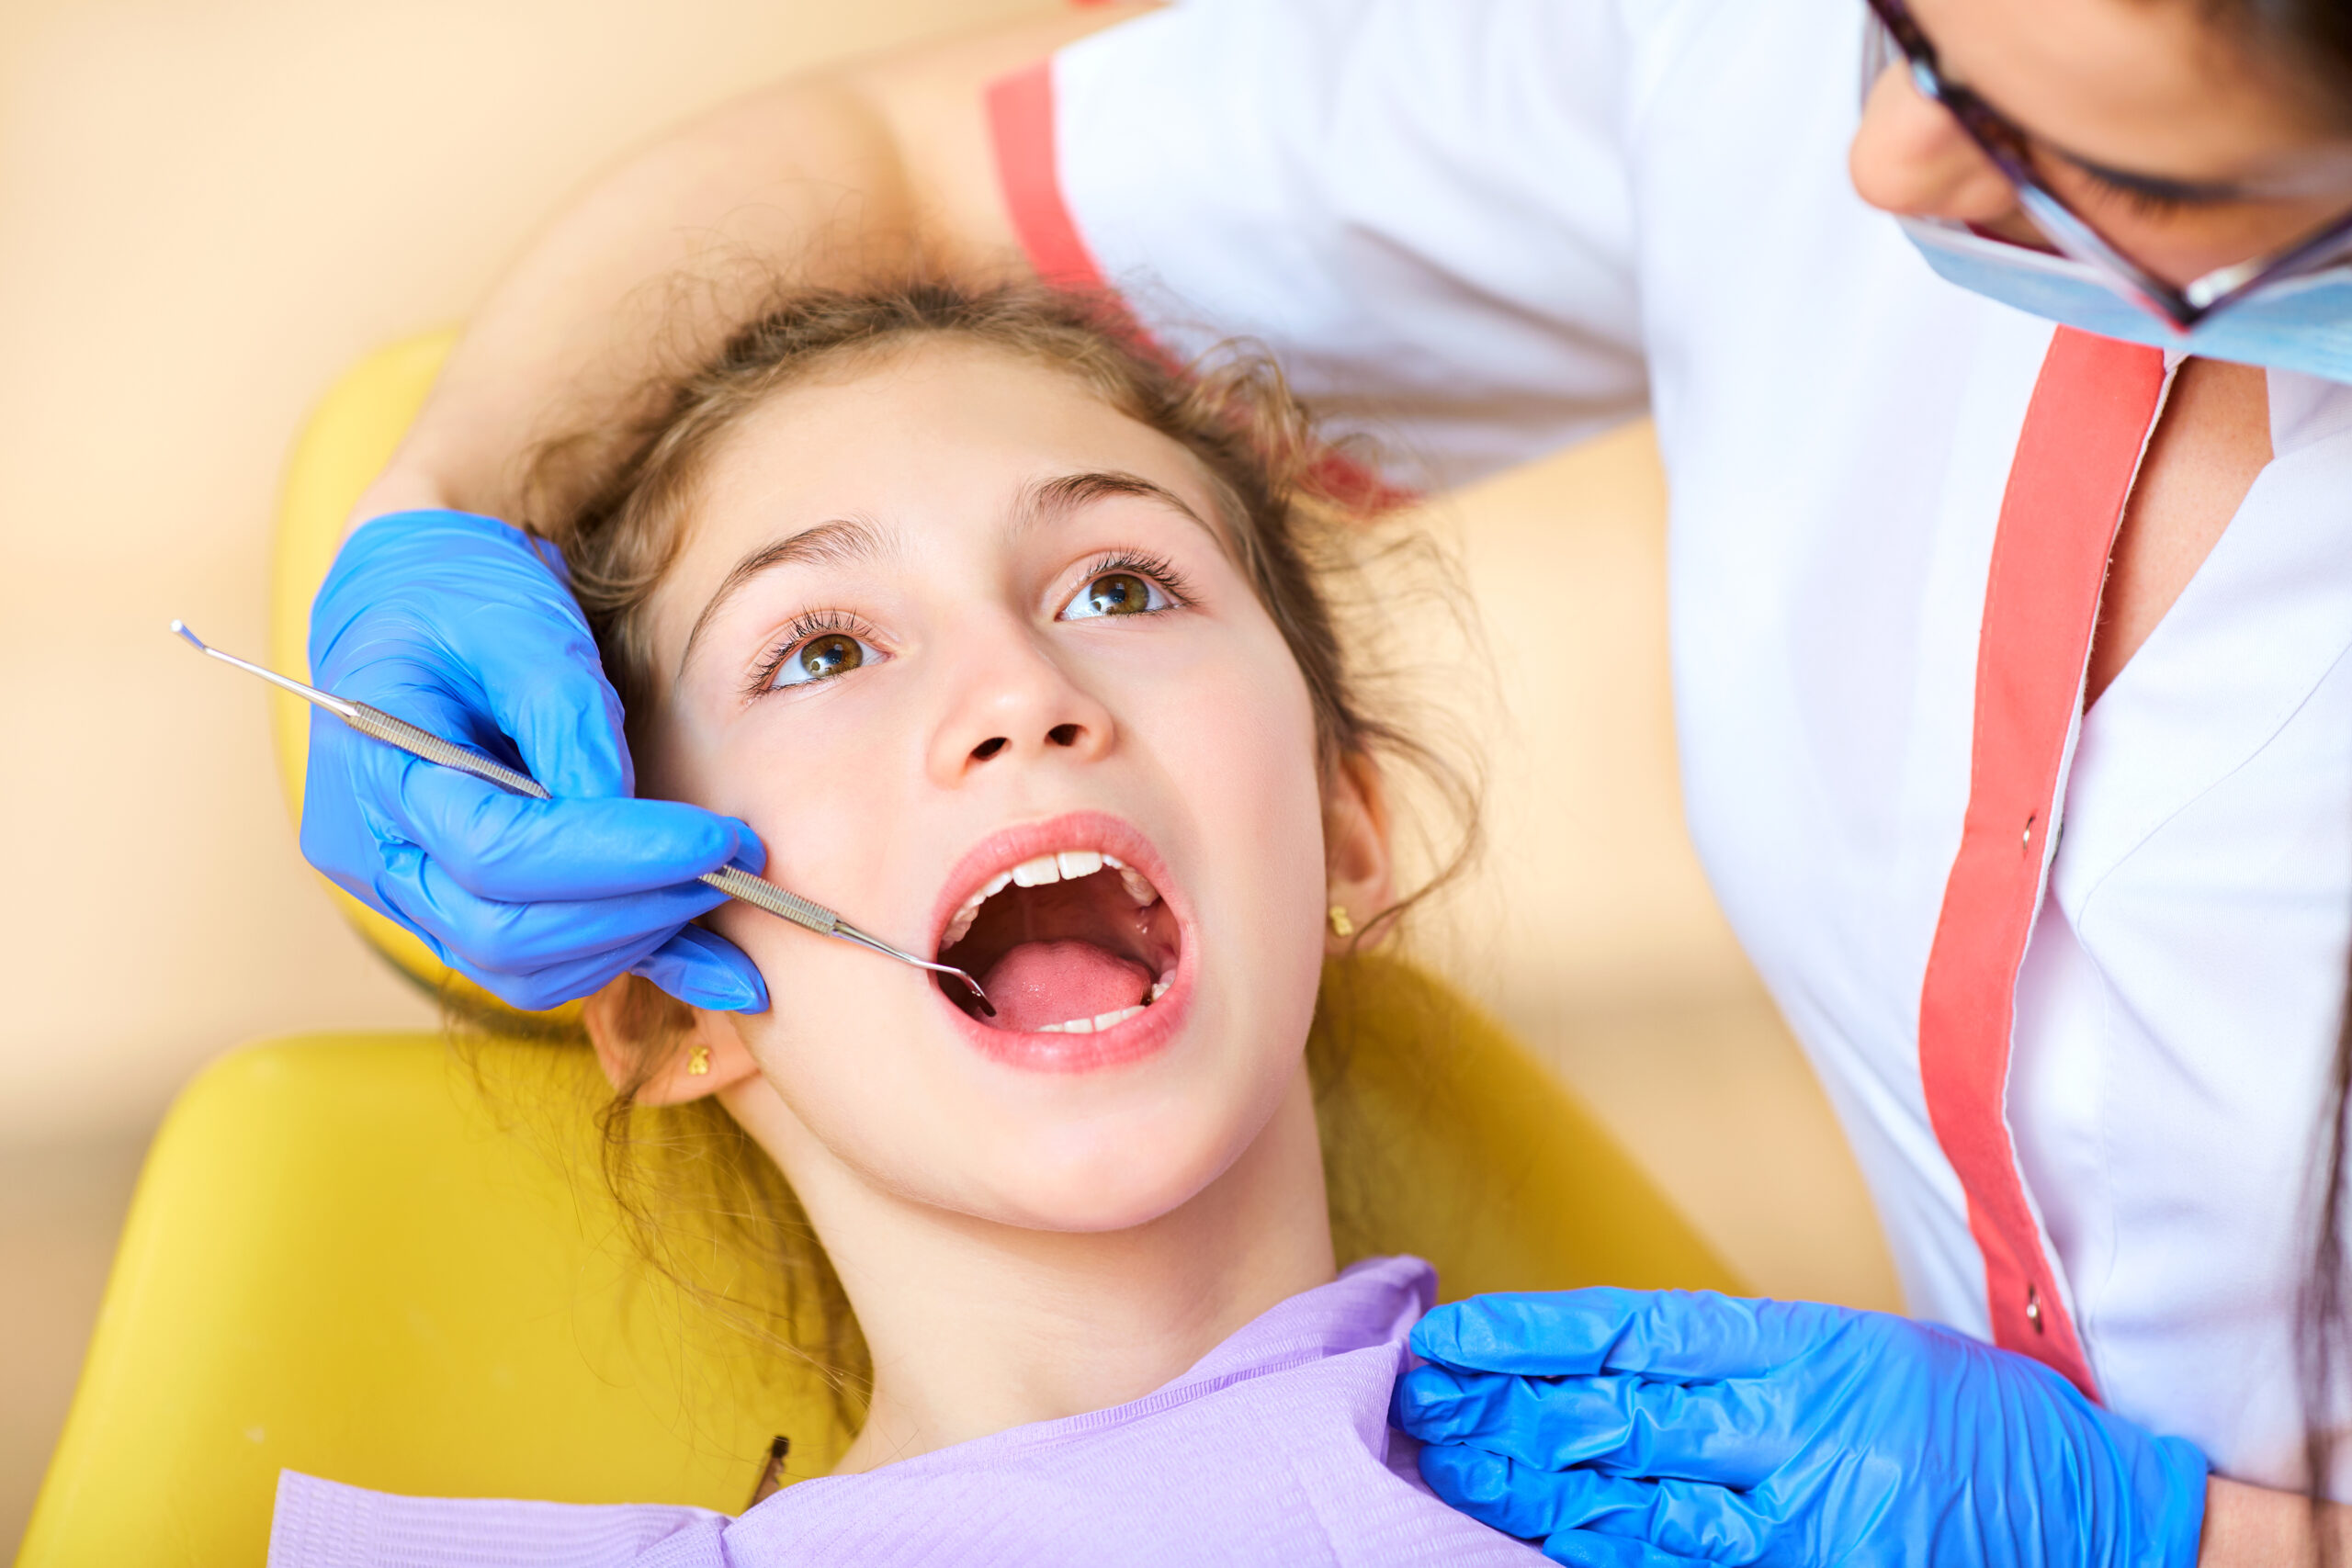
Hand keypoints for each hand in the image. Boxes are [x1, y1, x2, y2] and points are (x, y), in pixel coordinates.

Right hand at [302, 509, 767, 1012]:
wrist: (414, 598)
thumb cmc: (458, 595)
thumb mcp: (514, 621)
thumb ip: (564, 713)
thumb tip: (623, 811)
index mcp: (375, 775)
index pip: (495, 853)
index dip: (614, 858)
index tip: (716, 839)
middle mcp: (381, 857)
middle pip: (505, 935)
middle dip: (633, 912)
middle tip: (732, 868)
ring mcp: (416, 893)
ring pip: (526, 970)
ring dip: (637, 942)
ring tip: (726, 891)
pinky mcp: (466, 906)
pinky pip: (548, 964)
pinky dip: (634, 961)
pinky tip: (720, 970)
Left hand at [1394, 1289, 2207, 1567]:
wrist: (2102, 1515)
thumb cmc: (1976, 1427)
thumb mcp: (1858, 1354)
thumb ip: (1741, 1360)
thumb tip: (1609, 1365)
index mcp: (1797, 1346)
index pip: (1631, 1332)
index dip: (1531, 1339)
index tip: (1451, 1338)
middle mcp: (1791, 1423)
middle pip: (1614, 1416)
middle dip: (1508, 1414)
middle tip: (1418, 1409)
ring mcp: (1807, 1511)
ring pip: (1635, 1502)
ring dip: (1536, 1488)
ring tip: (1450, 1471)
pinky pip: (1694, 1567)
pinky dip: (1617, 1556)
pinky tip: (1547, 1543)